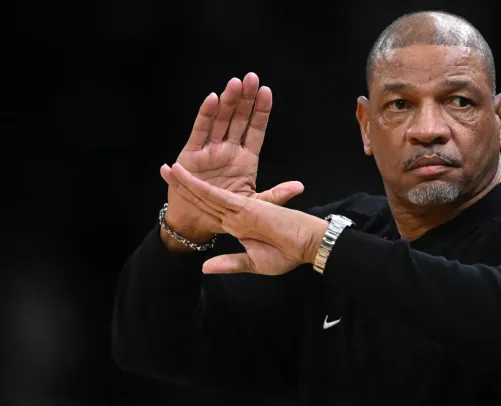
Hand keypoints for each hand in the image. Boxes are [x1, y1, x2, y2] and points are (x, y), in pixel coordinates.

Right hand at [160, 74, 303, 244]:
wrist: (198, 223)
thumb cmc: (226, 212)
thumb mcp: (255, 204)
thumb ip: (276, 194)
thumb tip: (299, 187)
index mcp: (246, 159)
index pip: (256, 130)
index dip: (261, 111)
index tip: (266, 92)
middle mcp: (229, 149)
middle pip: (239, 119)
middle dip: (245, 98)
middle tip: (251, 78)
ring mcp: (210, 149)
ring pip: (221, 120)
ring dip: (227, 101)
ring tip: (235, 84)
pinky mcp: (192, 153)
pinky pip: (200, 131)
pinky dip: (206, 114)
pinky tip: (213, 99)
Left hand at [163, 163, 328, 274]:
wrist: (307, 246)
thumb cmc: (288, 253)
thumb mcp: (253, 263)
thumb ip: (230, 263)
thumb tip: (204, 267)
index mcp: (237, 226)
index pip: (209, 212)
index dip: (191, 202)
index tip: (174, 196)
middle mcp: (236, 214)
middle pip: (203, 199)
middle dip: (182, 186)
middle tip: (163, 171)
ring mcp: (240, 209)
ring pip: (207, 194)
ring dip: (186, 182)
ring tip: (167, 169)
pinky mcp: (246, 207)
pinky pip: (218, 197)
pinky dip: (201, 188)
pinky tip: (186, 178)